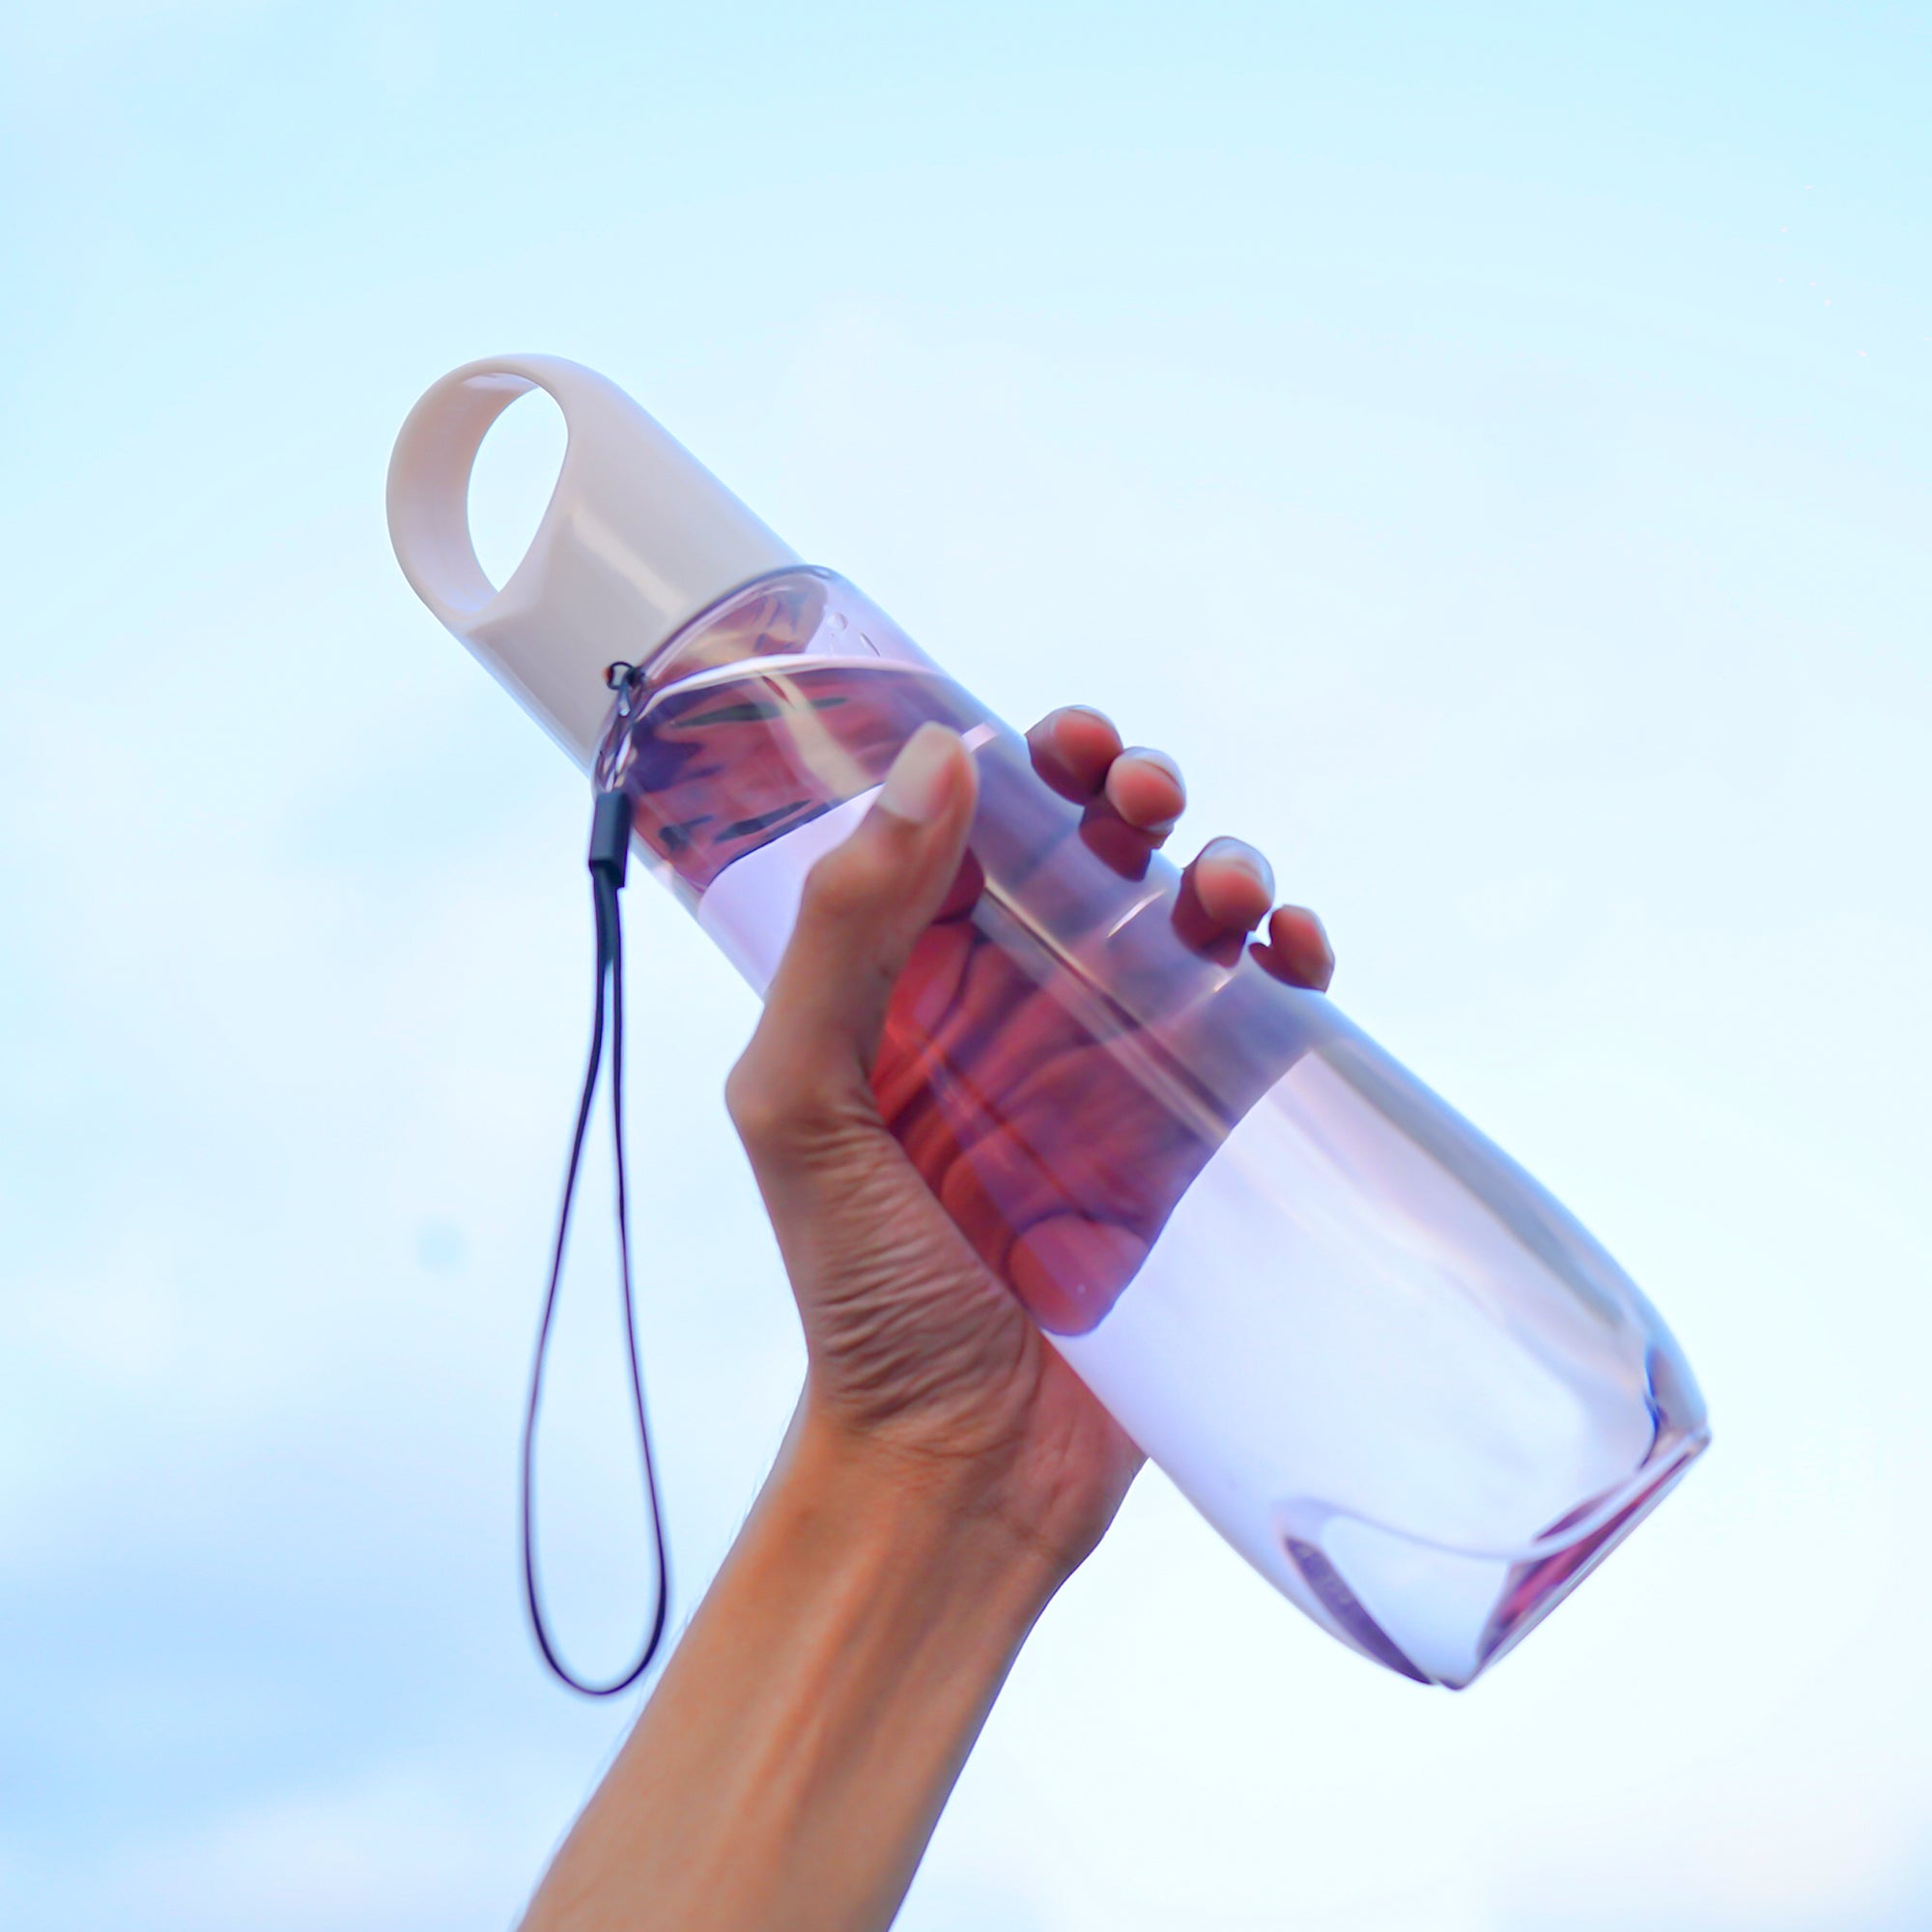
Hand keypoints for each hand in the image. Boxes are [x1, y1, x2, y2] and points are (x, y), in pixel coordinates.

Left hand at [726, 705, 1333, 1581]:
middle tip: (1141, 799)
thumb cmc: (862, 1293)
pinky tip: (1297, 956)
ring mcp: (1109, 1069)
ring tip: (1228, 893)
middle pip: (1087, 858)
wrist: (962, 1463)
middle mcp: (1009, 1010)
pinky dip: (1289, 965)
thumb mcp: (804, 1103)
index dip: (1019, 766)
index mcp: (907, 987)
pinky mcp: (1191, 1133)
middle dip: (1127, 798)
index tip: (1058, 745)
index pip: (968, 835)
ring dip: (1221, 868)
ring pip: (1183, 922)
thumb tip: (935, 759)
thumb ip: (844, 935)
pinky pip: (1254, 1019)